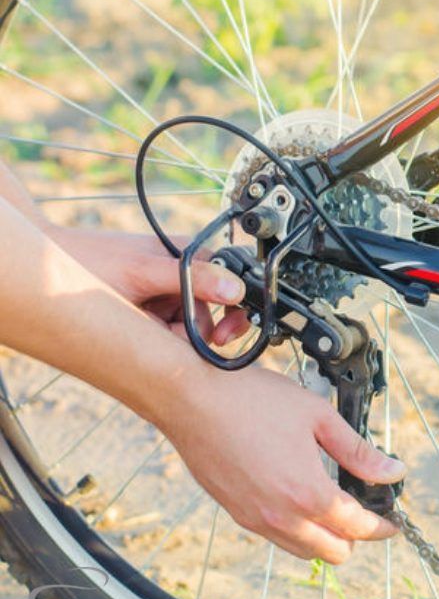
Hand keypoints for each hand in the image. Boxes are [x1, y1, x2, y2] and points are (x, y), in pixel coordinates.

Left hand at [50, 227, 249, 344]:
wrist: (43, 271)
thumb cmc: (87, 262)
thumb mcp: (143, 273)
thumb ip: (192, 281)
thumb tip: (235, 289)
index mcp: (188, 254)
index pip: (229, 285)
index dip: (231, 313)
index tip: (221, 338)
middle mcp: (182, 270)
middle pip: (211, 310)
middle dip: (199, 330)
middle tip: (193, 345)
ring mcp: (166, 290)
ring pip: (190, 324)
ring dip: (174, 335)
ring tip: (148, 329)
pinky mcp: (152, 306)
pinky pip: (171, 327)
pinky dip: (161, 335)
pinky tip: (144, 331)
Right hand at [156, 364, 404, 562]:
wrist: (192, 399)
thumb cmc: (253, 400)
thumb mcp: (318, 416)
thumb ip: (358, 451)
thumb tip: (393, 471)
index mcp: (308, 493)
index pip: (357, 527)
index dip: (382, 526)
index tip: (392, 520)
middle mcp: (281, 517)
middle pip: (334, 552)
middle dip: (356, 536)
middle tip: (364, 509)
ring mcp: (255, 520)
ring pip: (304, 550)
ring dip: (325, 536)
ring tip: (333, 502)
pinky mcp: (237, 514)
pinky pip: (277, 537)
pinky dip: (297, 528)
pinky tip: (299, 496)